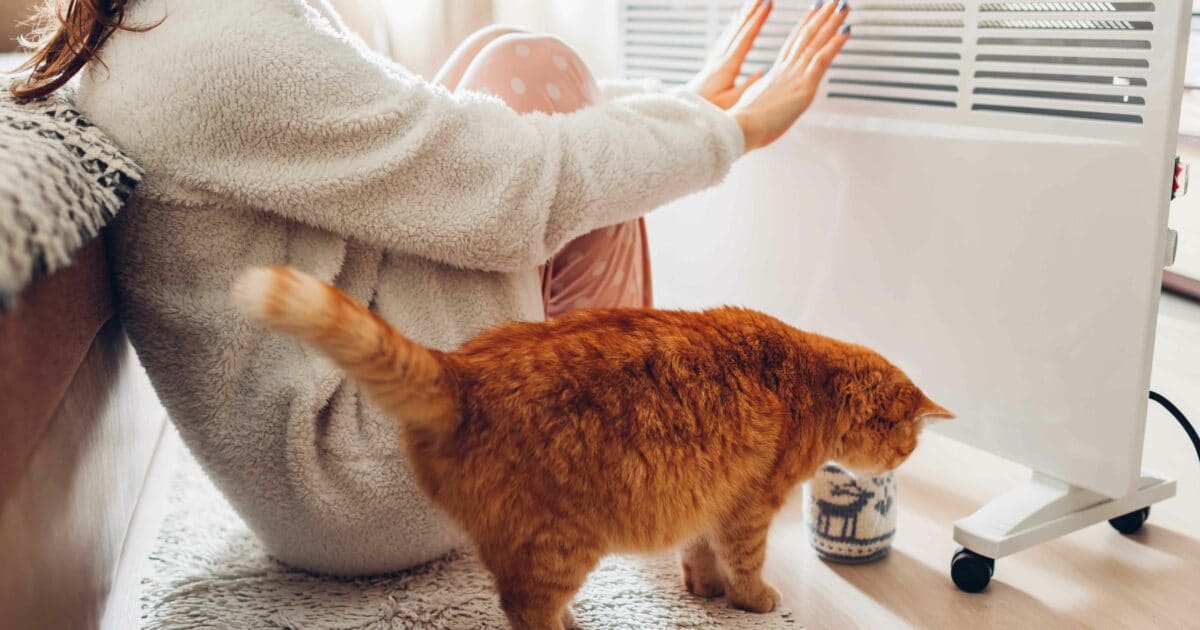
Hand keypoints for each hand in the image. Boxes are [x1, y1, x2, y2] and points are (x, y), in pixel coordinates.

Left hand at [688, 0, 772, 109]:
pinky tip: (735, 22)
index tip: (768, 5)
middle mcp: (720, 59)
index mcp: (727, 67)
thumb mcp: (731, 103)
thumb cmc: (707, 111)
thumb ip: (747, 87)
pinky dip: (732, 27)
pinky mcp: (712, 64)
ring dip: (742, 16)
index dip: (757, 21)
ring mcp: (715, 60)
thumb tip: (764, 72)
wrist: (684, 113)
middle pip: (737, 30)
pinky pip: (725, 39)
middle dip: (751, 12)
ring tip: (751, 3)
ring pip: (731, 32)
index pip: (745, 39)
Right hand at [731, 1, 849, 150]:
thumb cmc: (743, 123)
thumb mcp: (752, 105)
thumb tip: (759, 94)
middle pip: (806, 36)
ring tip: (842, 6)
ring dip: (832, 22)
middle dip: (821, 17)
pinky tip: (846, 31)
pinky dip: (835, 44)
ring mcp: (795, 77)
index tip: (812, 12)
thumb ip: (760, 95)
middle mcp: (786, 71)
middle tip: (832, 1)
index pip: (792, 44)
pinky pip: (822, 59)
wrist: (740, 128)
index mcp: (774, 76)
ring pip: (816, 42)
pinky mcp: (804, 87)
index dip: (804, 26)